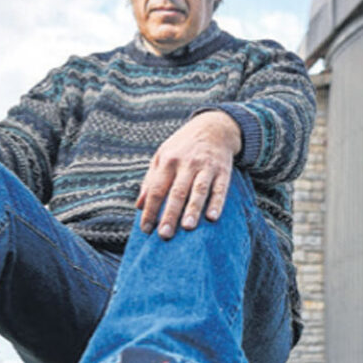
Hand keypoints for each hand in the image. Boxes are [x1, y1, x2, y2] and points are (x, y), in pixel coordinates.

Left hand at [136, 111, 240, 238]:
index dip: (150, 210)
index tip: (145, 230)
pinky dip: (217, 203)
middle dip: (170, 214)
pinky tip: (212, 217)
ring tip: (187, 227)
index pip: (156, 189)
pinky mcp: (223, 170)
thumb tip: (139, 206)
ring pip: (198, 190)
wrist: (213, 127)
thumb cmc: (183, 147)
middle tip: (164, 235)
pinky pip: (220, 189)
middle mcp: (186, 163)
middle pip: (176, 192)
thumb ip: (150, 180)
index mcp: (168, 161)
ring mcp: (206, 166)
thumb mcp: (162, 156)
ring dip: (193, 209)